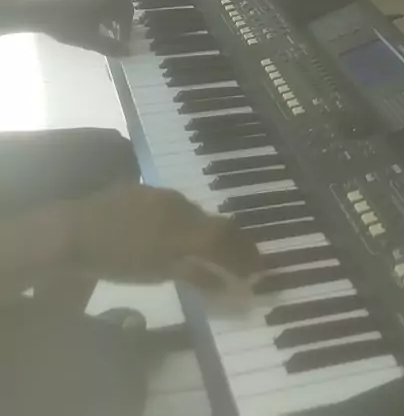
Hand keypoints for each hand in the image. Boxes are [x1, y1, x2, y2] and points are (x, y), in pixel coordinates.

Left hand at [34, 0, 132, 55]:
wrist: (41, 13)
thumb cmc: (67, 26)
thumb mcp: (90, 40)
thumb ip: (110, 47)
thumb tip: (128, 53)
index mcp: (106, 3)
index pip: (127, 11)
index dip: (128, 27)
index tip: (122, 41)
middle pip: (121, 3)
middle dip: (124, 19)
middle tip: (120, 34)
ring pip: (109, 4)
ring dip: (113, 18)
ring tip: (108, 34)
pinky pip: (99, 5)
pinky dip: (102, 16)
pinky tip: (94, 28)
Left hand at [71, 184, 261, 289]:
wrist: (72, 231)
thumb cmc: (116, 258)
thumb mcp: (159, 271)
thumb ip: (197, 274)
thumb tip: (228, 282)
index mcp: (187, 222)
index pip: (227, 236)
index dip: (247, 254)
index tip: (261, 270)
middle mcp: (179, 202)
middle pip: (214, 223)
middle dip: (232, 244)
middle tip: (243, 262)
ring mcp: (159, 194)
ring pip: (194, 214)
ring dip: (208, 234)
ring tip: (214, 251)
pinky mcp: (141, 192)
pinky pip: (174, 208)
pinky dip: (186, 225)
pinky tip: (179, 236)